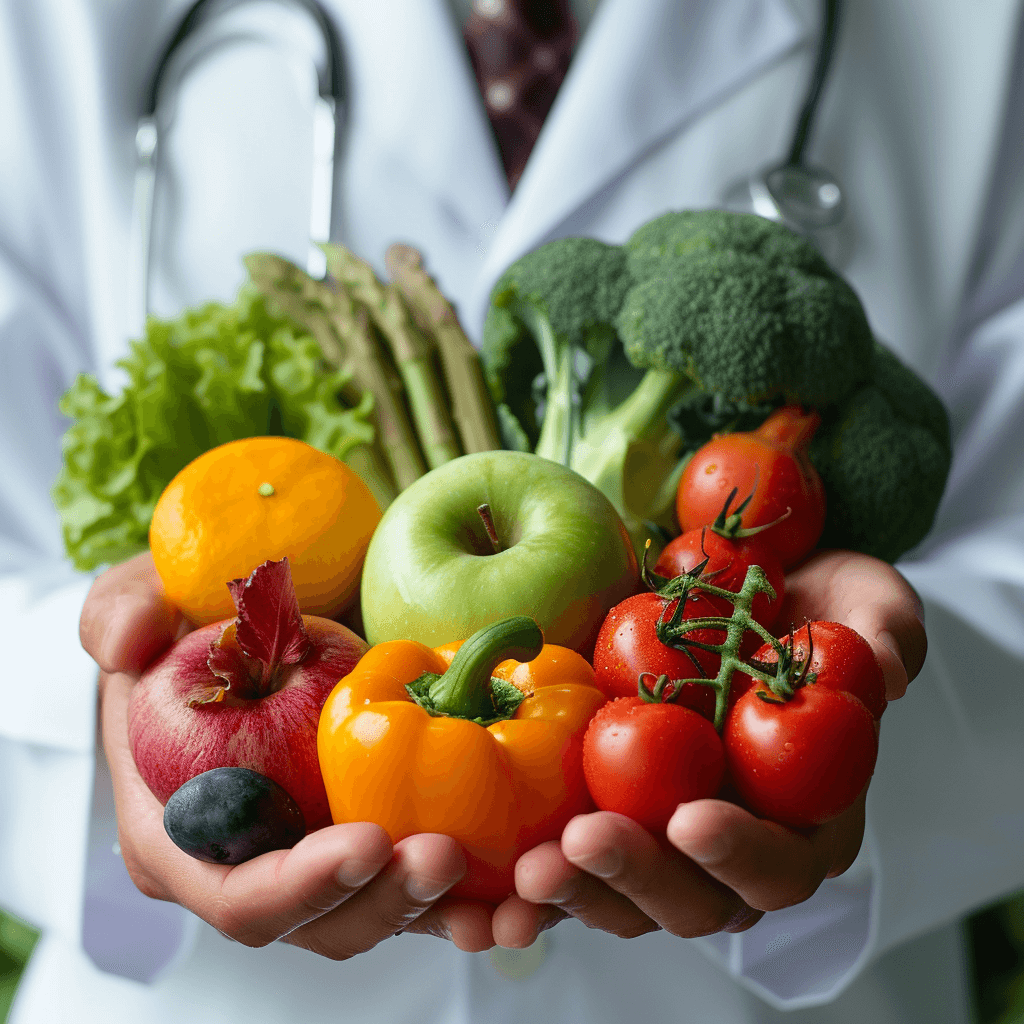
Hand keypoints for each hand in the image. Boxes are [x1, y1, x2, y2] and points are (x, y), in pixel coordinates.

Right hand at [82, 553, 494, 956]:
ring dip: (451, 908)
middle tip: (450, 855)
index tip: (365, 840)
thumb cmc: (187, 622)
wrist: (247, 628)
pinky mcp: (379, 832)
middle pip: (326, 921)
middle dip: (388, 901)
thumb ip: (122, 612)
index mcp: (187, 835)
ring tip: (515, 883)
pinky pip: (431, 874)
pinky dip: (485, 882)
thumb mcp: (139, 598)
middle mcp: (259, 865)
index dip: (298, 885)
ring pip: (390, 911)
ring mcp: (325, 856)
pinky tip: (534, 867)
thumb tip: (131, 644)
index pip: (237, 893)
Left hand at [494, 549, 926, 947]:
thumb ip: (886, 633)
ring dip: (573, 892)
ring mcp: (662, 832)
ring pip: (621, 896)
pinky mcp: (604, 807)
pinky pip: (568, 858)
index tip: (691, 819)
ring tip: (525, 869)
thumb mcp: (862, 601)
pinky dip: (532, 871)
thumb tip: (882, 671)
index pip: (784, 865)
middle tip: (581, 844)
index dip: (743, 855)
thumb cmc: (810, 603)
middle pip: (694, 901)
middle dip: (637, 880)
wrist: (737, 589)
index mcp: (805, 818)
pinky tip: (488, 867)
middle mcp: (733, 841)